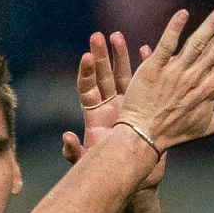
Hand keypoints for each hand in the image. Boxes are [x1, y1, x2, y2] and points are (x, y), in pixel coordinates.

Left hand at [62, 31, 166, 187]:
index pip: (87, 88)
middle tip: (97, 36)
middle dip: (100, 56)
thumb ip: (75, 152)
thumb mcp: (89, 162)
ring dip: (120, 56)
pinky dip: (146, 67)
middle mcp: (110, 106)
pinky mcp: (144, 107)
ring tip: (117, 36)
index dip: (86, 73)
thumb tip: (66, 137)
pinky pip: (144, 84)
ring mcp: (127, 105)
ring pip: (123, 76)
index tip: (86, 57)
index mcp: (94, 116)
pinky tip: (147, 50)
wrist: (134, 176)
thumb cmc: (109, 172)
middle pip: (103, 76)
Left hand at [116, 4, 213, 151]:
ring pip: (197, 43)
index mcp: (209, 90)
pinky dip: (174, 29)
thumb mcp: (207, 128)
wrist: (142, 136)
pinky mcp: (154, 68)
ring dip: (211, 23)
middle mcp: (195, 78)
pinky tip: (183, 13)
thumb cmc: (174, 133)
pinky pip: (166, 45)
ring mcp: (174, 72)